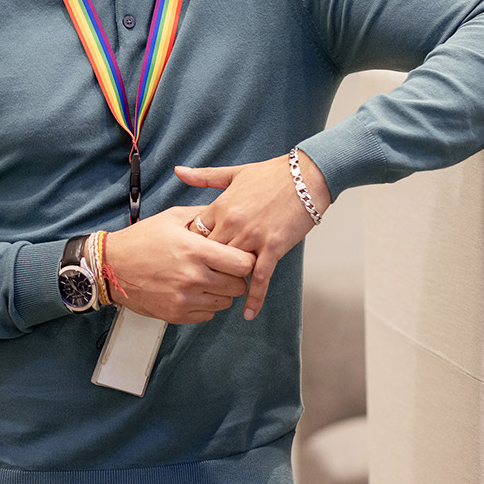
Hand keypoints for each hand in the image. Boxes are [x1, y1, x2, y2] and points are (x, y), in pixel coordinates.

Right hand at [100, 206, 255, 323]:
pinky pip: (208, 314)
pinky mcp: (177, 314)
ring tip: (205, 279)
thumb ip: (202, 216)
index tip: (237, 256)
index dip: (245, 260)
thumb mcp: (171, 218)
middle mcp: (193, 277)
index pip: (244, 264)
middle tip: (222, 269)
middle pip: (239, 286)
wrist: (110, 266)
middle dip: (235, 277)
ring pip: (226, 302)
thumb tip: (225, 215)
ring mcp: (185, 298)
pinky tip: (193, 290)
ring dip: (221, 292)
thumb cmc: (141, 240)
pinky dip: (206, 304)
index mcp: (195, 250)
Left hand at [174, 149, 331, 320]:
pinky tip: (247, 312)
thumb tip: (178, 171)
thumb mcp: (233, 174)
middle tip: (200, 280)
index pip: (195, 234)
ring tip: (219, 295)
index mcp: (221, 207)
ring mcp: (253, 237)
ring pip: (230, 267)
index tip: (189, 256)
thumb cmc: (270, 175)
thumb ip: (203, 177)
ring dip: (225, 281)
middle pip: (208, 254)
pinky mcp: (274, 247)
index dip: (191, 247)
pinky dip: (254, 297)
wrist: (305, 176)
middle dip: (203, 267)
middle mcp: (233, 224)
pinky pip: (261, 278)